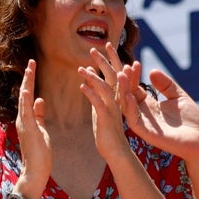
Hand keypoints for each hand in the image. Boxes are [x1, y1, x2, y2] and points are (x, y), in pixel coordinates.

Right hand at [15, 59, 51, 194]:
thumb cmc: (40, 154)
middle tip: (32, 61)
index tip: (33, 67)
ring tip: (30, 68)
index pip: (27, 96)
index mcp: (26, 119)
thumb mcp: (41, 130)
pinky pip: (26, 112)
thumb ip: (38, 115)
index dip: (30, 81)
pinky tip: (28, 89)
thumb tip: (39, 99)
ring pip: (23, 99)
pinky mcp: (28, 130)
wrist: (35, 172)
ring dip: (27, 83)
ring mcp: (23, 124)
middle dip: (28, 77)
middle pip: (24, 94)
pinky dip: (26, 100)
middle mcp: (22, 119)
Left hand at [77, 44, 135, 161]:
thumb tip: (88, 84)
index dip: (111, 60)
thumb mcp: (101, 111)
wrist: (116, 152)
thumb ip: (96, 96)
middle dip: (105, 61)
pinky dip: (91, 94)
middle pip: (114, 76)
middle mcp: (118, 101)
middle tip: (93, 49)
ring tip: (80, 69)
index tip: (105, 46)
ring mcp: (114, 109)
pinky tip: (81, 86)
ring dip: (94, 76)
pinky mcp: (107, 119)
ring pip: (106, 88)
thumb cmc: (107, 133)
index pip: (116, 74)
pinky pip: (100, 103)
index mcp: (117, 97)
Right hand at [117, 68, 198, 161]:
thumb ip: (166, 85)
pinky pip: (133, 120)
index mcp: (150, 106)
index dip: (134, 77)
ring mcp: (144, 124)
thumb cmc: (191, 122)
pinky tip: (130, 95)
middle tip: (124, 67)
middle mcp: (144, 115)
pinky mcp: (146, 134)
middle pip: (128, 96)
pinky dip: (130, 108)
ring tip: (122, 76)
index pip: (136, 89)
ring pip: (126, 107)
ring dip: (123, 91)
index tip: (135, 63)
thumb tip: (152, 71)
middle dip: (125, 82)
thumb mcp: (179, 97)